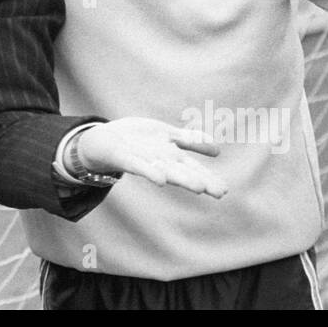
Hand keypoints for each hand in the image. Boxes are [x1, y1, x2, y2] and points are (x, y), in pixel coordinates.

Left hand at [77, 118, 228, 197]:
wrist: (103, 139)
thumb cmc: (137, 139)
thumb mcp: (167, 134)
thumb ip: (190, 140)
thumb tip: (217, 149)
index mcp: (170, 156)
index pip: (193, 167)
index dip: (208, 177)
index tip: (224, 191)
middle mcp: (159, 161)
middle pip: (182, 171)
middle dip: (199, 180)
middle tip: (219, 192)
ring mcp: (143, 160)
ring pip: (164, 170)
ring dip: (180, 178)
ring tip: (199, 187)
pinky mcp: (124, 157)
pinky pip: (138, 165)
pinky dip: (150, 172)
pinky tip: (161, 180)